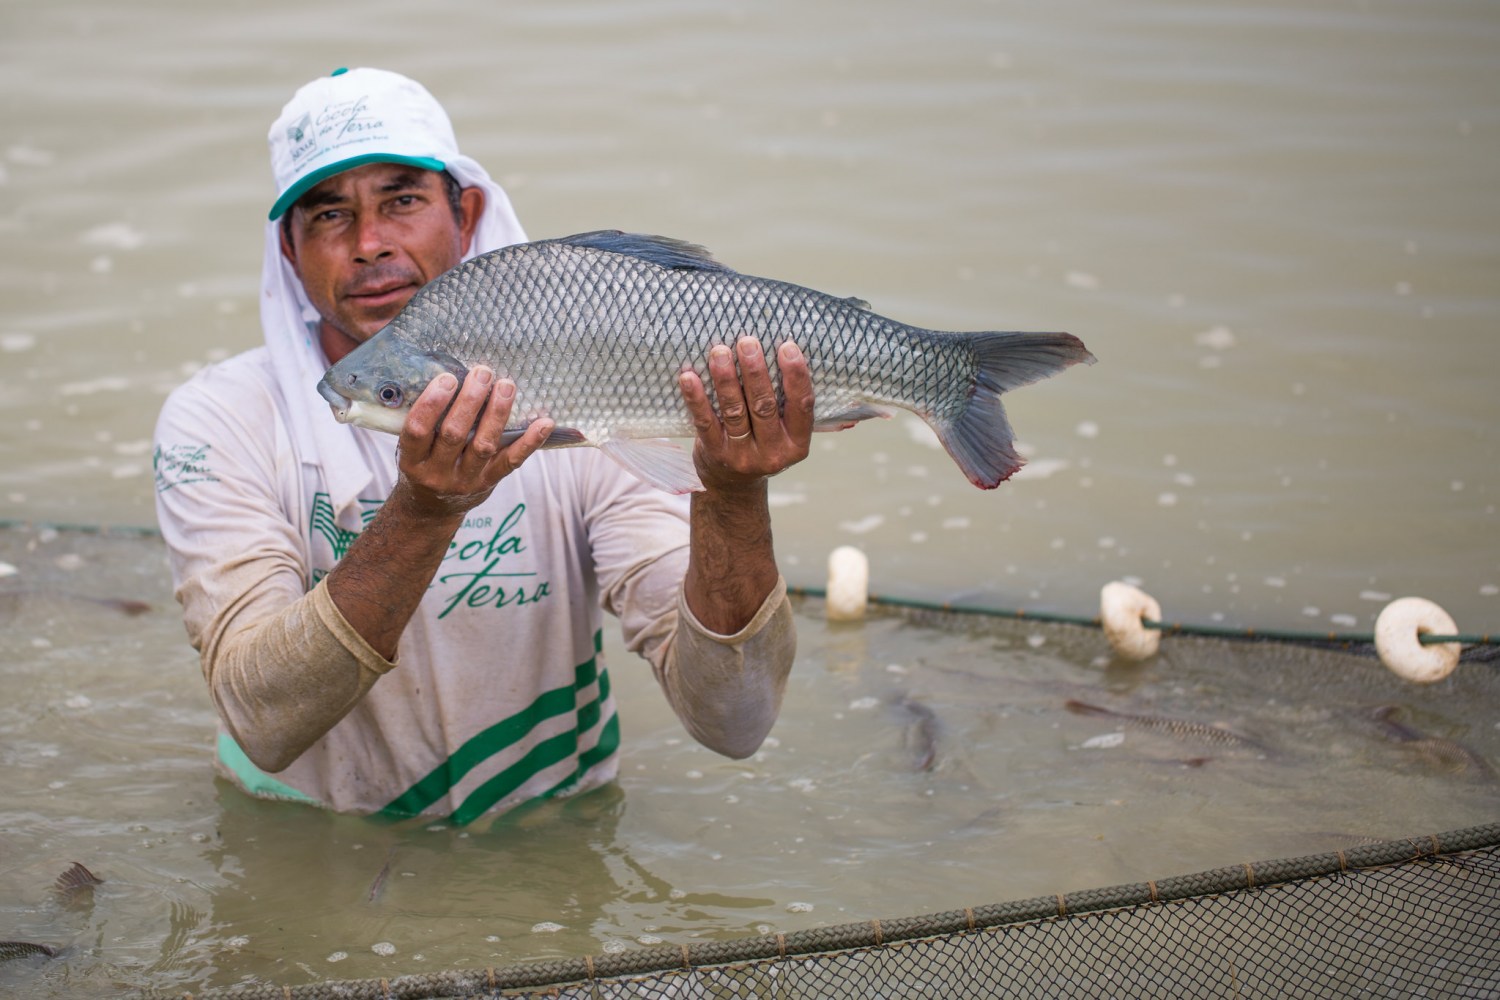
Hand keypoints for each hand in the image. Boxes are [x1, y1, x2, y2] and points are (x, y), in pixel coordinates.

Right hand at [396, 366, 553, 516]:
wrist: (431, 509)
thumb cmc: (423, 464)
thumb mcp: (412, 448)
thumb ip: (426, 421)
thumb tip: (448, 374)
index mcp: (412, 460)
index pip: (418, 430)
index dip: (432, 403)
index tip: (448, 378)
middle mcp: (438, 474)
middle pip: (454, 434)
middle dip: (470, 401)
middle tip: (482, 373)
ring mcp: (466, 481)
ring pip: (484, 445)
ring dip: (497, 413)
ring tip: (506, 385)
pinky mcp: (490, 482)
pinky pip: (512, 461)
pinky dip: (530, 442)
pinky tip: (544, 423)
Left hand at [679, 337, 813, 490]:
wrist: (732, 486)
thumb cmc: (761, 441)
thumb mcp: (783, 431)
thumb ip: (784, 402)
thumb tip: (779, 347)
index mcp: (797, 443)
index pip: (801, 406)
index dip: (796, 375)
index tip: (787, 346)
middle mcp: (773, 452)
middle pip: (764, 406)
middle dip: (755, 372)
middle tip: (747, 342)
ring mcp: (742, 456)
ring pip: (734, 412)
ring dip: (726, 379)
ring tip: (719, 351)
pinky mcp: (715, 454)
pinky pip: (705, 422)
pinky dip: (696, 398)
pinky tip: (689, 377)